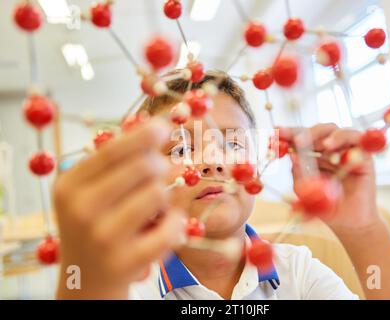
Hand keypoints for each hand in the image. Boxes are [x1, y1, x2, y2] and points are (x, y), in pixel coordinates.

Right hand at [53, 119, 185, 298]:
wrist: (85, 280)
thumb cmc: (95, 225)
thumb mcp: (90, 191)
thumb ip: (116, 161)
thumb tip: (156, 125)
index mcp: (70, 185)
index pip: (115, 148)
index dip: (146, 134)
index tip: (165, 126)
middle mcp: (81, 209)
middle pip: (145, 166)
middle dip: (161, 165)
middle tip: (163, 171)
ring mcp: (102, 237)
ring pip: (159, 193)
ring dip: (166, 196)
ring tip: (157, 206)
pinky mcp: (125, 261)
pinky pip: (170, 228)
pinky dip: (176, 222)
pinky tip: (168, 224)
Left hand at [282, 124, 379, 231]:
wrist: (350, 224)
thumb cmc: (327, 208)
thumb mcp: (305, 192)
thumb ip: (298, 174)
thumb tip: (292, 156)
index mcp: (311, 156)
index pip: (298, 139)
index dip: (287, 133)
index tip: (276, 131)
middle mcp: (328, 150)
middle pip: (315, 130)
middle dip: (302, 132)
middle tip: (296, 139)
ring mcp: (345, 150)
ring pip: (333, 129)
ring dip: (322, 135)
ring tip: (319, 145)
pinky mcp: (363, 155)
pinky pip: (355, 138)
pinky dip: (342, 139)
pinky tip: (332, 150)